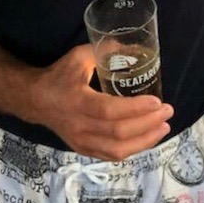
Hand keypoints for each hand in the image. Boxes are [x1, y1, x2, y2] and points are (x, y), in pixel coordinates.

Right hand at [30, 43, 173, 159]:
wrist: (35, 100)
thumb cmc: (60, 75)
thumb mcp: (79, 56)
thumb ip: (105, 50)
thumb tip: (134, 47)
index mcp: (77, 101)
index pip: (109, 111)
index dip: (135, 109)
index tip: (157, 101)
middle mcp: (79, 126)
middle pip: (118, 133)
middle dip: (148, 124)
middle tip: (168, 111)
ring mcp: (81, 142)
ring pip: (117, 150)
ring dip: (145, 140)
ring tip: (164, 127)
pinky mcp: (84, 149)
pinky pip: (112, 155)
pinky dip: (133, 149)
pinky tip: (147, 138)